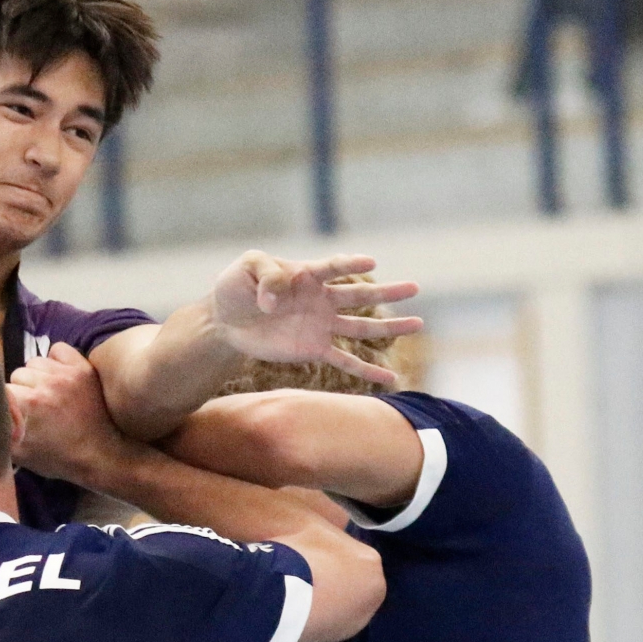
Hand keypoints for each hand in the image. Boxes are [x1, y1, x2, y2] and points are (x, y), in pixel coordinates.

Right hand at [8, 344, 132, 486]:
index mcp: (26, 405)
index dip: (5, 403)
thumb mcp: (19, 453)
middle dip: (22, 390)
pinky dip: (56, 361)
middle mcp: (45, 384)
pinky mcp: (83, 368)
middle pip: (17, 374)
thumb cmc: (59, 458)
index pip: (1, 390)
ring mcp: (66, 374)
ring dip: (38, 376)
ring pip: (35, 362)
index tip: (15, 415)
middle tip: (34, 409)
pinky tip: (60, 379)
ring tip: (48, 395)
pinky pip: (58, 350)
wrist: (102, 456)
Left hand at [210, 251, 422, 386]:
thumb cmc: (236, 287)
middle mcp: (320, 299)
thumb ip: (266, 276)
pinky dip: (367, 371)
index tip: (370, 262)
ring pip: (361, 327)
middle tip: (415, 288)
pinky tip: (391, 378)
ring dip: (389, 328)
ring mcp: (321, 325)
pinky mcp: (314, 349)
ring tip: (418, 324)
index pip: (333, 268)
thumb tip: (275, 302)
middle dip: (387, 293)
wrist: (225, 319)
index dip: (349, 265)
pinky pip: (345, 361)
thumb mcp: (246, 268)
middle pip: (360, 296)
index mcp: (306, 274)